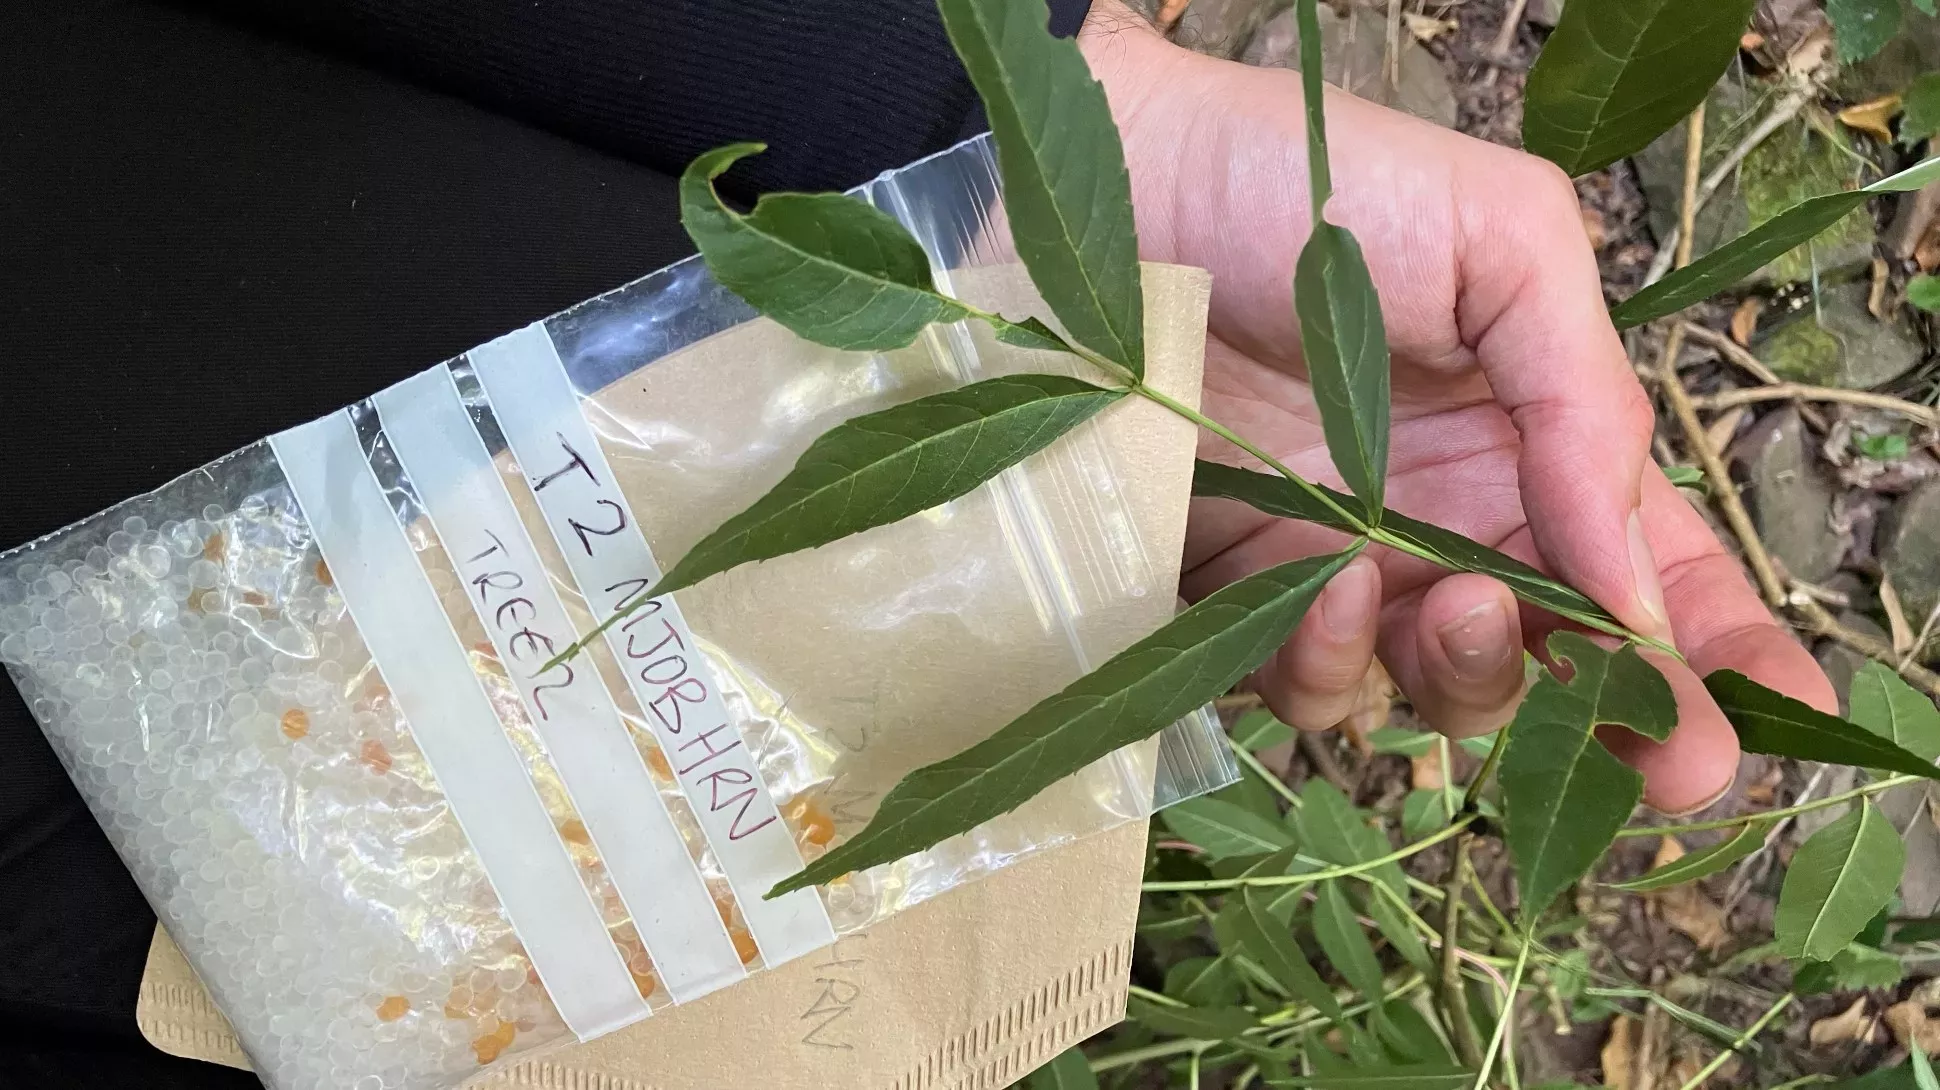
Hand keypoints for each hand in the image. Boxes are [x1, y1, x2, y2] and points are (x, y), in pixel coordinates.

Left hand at [1079, 8, 1834, 813]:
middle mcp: (1446, 525)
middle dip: (1623, 719)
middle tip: (1662, 747)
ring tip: (1454, 597)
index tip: (1764, 723)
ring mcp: (1339, 570)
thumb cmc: (1318, 188)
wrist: (1124, 188)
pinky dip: (1333, 662)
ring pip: (1435, 697)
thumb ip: (1590, 406)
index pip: (1647, 571)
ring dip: (1472, 679)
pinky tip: (1329, 578)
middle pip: (1556, 662)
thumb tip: (1640, 595)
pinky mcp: (1232, 599)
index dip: (1714, 656)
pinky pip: (1306, 688)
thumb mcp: (1503, 244)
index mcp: (1535, 444)